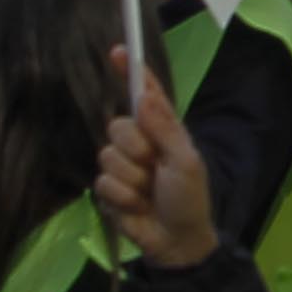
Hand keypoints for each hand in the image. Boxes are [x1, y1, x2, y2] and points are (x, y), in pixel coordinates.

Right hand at [97, 62, 220, 269]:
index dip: (132, 72)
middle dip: (136, 148)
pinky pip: (103, 182)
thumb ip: (165, 129)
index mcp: (162, 129)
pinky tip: (136, 206)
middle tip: (155, 167)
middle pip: (117, 125)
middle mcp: (139, 141)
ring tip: (149, 192)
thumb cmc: (189, 198)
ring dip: (132, 178)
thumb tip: (146, 96)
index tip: (118, 51)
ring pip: (108, 155)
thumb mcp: (185, 162)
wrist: (176, 240)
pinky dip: (123, 197)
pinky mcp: (108, 189)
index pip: (144, 94)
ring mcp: (121, 165)